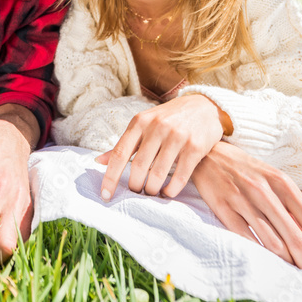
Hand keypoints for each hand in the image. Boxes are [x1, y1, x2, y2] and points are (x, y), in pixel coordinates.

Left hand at [97, 93, 226, 200]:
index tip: (105, 195)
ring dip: (152, 189)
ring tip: (151, 192)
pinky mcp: (195, 146)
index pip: (119, 154)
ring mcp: (177, 136)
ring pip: (158, 174)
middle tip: (136, 192)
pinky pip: (180, 176)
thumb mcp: (143, 125)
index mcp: (139, 122)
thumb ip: (124, 144)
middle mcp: (157, 127)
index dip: (110, 177)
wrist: (204, 106)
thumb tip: (98, 162)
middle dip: (134, 185)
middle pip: (138, 167)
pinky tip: (168, 192)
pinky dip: (172, 189)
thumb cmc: (168, 119)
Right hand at [192, 142, 301, 273]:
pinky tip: (268, 262)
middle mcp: (265, 191)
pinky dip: (260, 253)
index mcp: (283, 183)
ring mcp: (243, 200)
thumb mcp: (276, 181)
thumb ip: (299, 208)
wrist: (208, 154)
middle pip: (295, 236)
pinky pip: (246, 238)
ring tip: (293, 272)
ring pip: (272, 241)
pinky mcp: (223, 208)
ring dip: (286, 261)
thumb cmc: (247, 170)